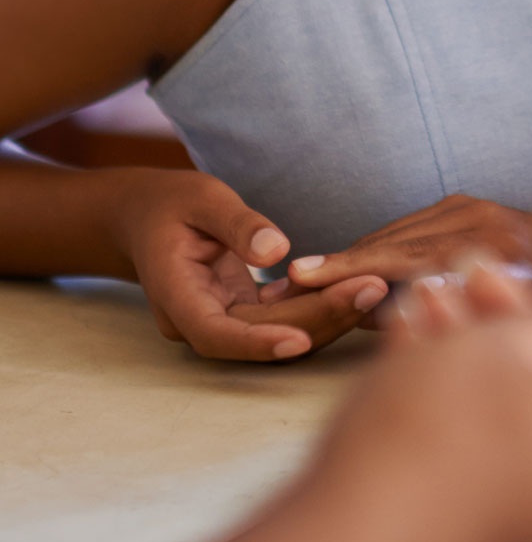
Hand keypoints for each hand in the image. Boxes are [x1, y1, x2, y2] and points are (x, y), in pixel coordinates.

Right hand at [106, 169, 386, 361]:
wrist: (146, 216)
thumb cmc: (171, 202)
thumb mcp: (203, 199)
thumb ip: (238, 225)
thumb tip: (277, 252)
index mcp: (177, 297)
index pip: (217, 334)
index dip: (257, 343)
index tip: (299, 340)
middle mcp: (197, 320)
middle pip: (258, 335)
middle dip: (317, 318)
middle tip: (372, 288)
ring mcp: (220, 319)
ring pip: (276, 331)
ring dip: (326, 315)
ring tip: (375, 287)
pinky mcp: (241, 311)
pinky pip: (282, 317)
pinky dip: (317, 304)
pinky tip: (356, 284)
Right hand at [286, 193, 531, 297]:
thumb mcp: (509, 313)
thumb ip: (447, 312)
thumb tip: (376, 313)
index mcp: (494, 243)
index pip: (409, 255)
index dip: (353, 268)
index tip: (304, 276)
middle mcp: (480, 216)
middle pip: (395, 240)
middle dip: (341, 261)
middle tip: (287, 283)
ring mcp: (470, 205)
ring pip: (397, 231)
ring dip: (354, 254)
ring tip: (307, 277)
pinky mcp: (462, 204)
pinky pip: (409, 227)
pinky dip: (378, 246)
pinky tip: (348, 265)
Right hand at [295, 261, 531, 541]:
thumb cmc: (432, 435)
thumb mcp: (501, 347)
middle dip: (509, 319)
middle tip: (467, 273)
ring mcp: (528, 520)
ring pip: (511, 411)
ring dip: (470, 348)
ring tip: (423, 296)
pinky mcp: (474, 536)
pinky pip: (480, 450)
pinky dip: (451, 398)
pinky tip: (407, 344)